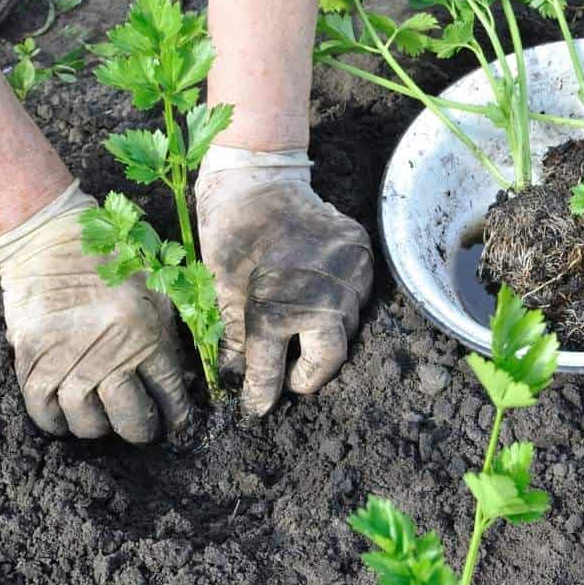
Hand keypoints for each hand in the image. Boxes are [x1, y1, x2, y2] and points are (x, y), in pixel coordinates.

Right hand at [0, 183, 190, 442]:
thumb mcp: (154, 290)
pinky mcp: (32, 354)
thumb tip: (180, 383)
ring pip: (84, 419)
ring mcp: (66, 354)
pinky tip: (65, 417)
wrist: (50, 237)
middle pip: (128, 416)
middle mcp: (108, 348)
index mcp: (145, 332)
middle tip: (139, 428)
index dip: (176, 418)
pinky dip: (53, 422)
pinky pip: (40, 406)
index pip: (169, 394)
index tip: (175, 425)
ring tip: (101, 419)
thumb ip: (167, 335)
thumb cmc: (110, 262)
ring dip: (96, 428)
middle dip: (139, 430)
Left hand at [195, 146, 372, 416]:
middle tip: (291, 378)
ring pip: (347, 329)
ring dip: (324, 338)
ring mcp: (349, 277)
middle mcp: (320, 300)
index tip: (258, 408)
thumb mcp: (220, 290)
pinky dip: (340, 306)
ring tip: (304, 335)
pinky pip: (359, 297)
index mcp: (275, 311)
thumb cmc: (232, 233)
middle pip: (327, 361)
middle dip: (307, 375)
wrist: (260, 176)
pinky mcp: (363, 257)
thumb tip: (236, 378)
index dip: (261, 394)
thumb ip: (234, 339)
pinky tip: (320, 300)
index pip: (270, 372)